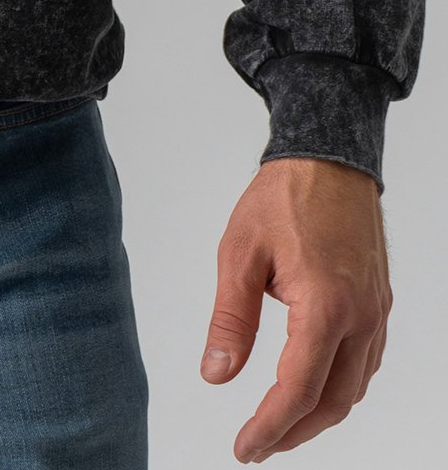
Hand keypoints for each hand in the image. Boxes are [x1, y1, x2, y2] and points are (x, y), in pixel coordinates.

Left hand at [199, 156, 391, 461]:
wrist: (329, 156)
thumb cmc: (283, 197)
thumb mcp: (239, 253)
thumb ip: (230, 318)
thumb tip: (216, 375)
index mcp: (325, 307)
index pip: (298, 390)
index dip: (270, 428)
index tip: (244, 449)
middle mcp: (360, 317)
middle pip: (333, 401)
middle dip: (295, 432)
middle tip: (258, 445)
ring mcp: (376, 311)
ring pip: (354, 386)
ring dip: (319, 413)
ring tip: (281, 422)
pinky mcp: (379, 301)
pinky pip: (366, 362)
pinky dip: (340, 385)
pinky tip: (314, 384)